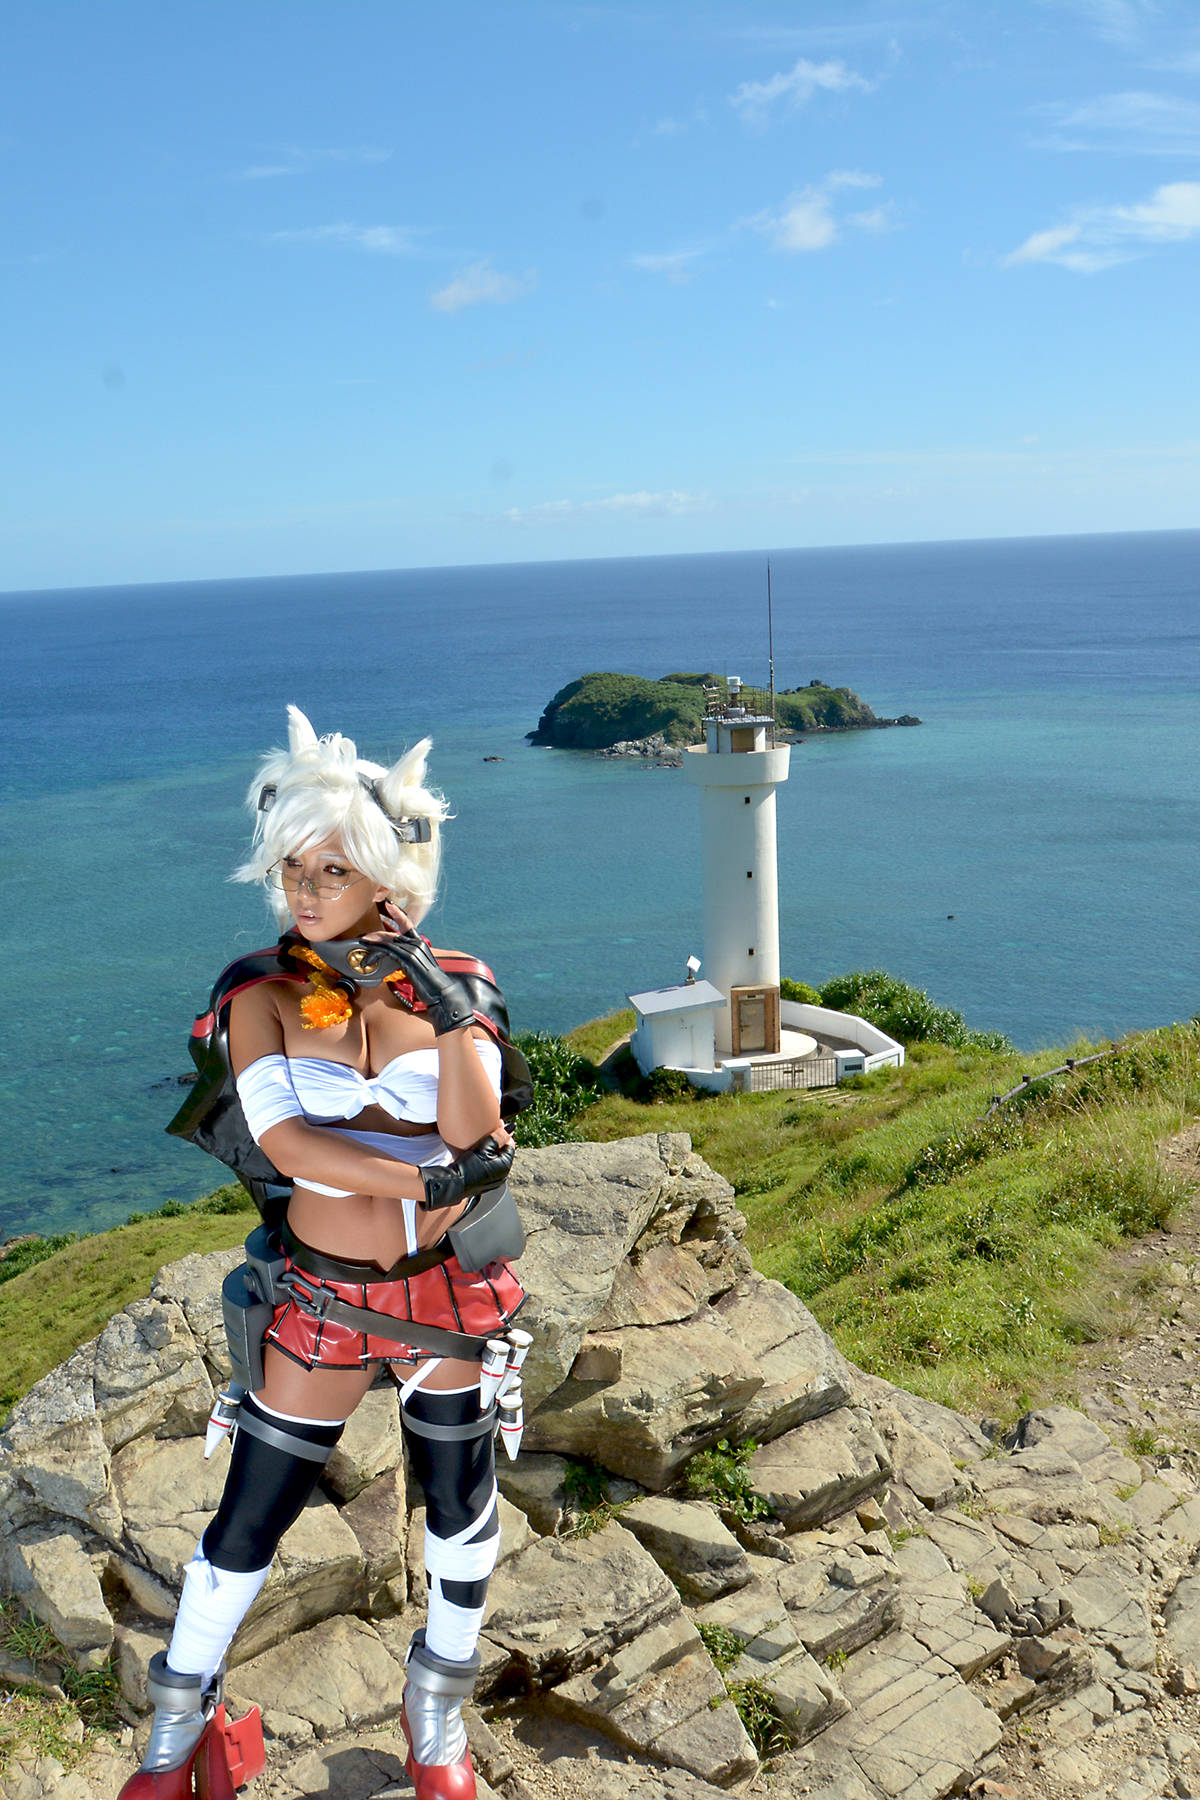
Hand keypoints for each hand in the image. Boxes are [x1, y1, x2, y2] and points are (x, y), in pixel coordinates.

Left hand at [358, 904, 476, 1034]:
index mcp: (422, 944)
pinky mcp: (407, 958)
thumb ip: (411, 961)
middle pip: (393, 933)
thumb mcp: (420, 969)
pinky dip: (375, 952)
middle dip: (377, 934)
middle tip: (364, 936)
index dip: (398, 914)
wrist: (441, 993)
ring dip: (373, 943)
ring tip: (362, 945)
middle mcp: (418, 944)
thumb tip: (400, 961)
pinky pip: (388, 951)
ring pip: (388, 941)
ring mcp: (413, 950)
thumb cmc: (431, 984)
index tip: (388, 906)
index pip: (408, 924)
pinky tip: (368, 957)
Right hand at [420, 1135, 514, 1210]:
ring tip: (481, 1142)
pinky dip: (486, 1158)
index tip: (498, 1124)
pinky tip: (477, 1154)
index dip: (504, 1132)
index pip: (510, 1144)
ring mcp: (494, 1180)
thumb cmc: (468, 1167)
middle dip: (498, 1140)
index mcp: (505, 1166)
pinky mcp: (485, 1182)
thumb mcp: (484, 1147)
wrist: (453, 1182)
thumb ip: (499, 1137)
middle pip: (503, 1151)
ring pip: (496, 1158)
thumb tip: (510, 1129)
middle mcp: (502, 1175)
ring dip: (491, 1149)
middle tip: (489, 1130)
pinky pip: (489, 1166)